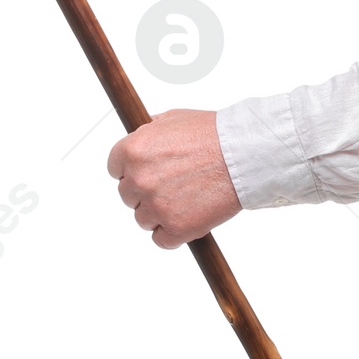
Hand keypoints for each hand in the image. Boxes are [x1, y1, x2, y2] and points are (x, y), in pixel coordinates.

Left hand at [108, 110, 241, 248]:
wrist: (244, 154)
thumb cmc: (214, 135)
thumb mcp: (173, 119)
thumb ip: (149, 132)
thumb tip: (140, 138)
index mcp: (132, 151)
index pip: (115, 169)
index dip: (132, 171)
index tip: (147, 173)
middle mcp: (139, 180)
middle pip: (128, 196)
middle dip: (146, 192)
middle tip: (171, 186)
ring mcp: (156, 206)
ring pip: (143, 219)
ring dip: (159, 214)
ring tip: (184, 200)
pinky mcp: (175, 228)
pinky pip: (161, 240)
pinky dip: (172, 234)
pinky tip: (186, 220)